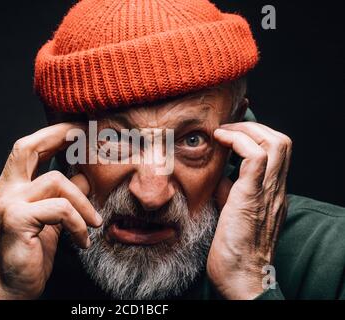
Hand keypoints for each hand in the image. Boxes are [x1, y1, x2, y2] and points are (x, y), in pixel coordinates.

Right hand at [0, 123, 102, 299]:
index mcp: (11, 188)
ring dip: (83, 201)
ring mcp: (7, 204)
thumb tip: (86, 176)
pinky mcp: (16, 220)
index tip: (79, 130)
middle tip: (88, 136)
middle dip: (60, 135)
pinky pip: (60, 209)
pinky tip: (82, 241)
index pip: (28, 149)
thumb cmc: (31, 256)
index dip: (53, 134)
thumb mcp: (53, 221)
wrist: (11, 292)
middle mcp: (4, 191)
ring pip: (56, 181)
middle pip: (26, 146)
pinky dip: (78, 223)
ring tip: (94, 223)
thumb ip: (65, 197)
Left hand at [207, 122, 291, 299]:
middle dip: (254, 126)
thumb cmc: (234, 249)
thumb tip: (219, 174)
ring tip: (224, 133)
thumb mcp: (233, 212)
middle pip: (282, 141)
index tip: (232, 132)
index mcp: (272, 192)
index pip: (277, 151)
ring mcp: (267, 192)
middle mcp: (276, 189)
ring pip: (275, 143)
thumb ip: (230, 192)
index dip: (257, 134)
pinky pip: (255, 157)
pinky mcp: (252, 197)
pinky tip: (220, 142)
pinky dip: (238, 142)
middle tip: (228, 129)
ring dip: (247, 130)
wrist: (240, 278)